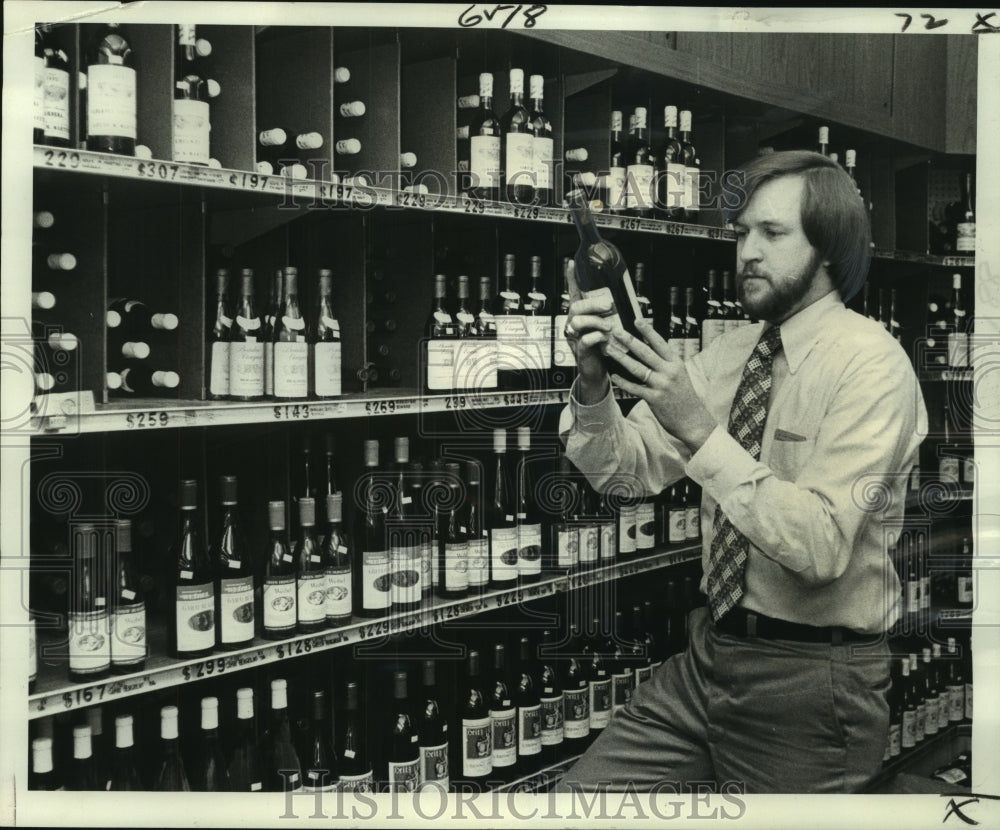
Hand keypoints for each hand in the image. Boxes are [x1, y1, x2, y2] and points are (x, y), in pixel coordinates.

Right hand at [563, 262, 613, 402]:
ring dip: (596, 321)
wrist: (598, 371)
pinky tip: (605, 339)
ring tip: (609, 327)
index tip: (571, 263)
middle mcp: (574, 323)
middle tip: (608, 306)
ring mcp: (576, 337)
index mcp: (581, 314)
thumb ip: (609, 313)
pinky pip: (585, 340)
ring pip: (578, 321)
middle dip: (593, 304)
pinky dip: (597, 337)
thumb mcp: (606, 325)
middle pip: (576, 306)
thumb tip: (622, 298)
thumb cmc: (603, 346)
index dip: (571, 279)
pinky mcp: (580, 351)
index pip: (574, 293)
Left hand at [605, 317, 716, 452]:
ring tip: (610, 349)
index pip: (660, 343)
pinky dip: (623, 382)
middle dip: (629, 340)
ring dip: (621, 358)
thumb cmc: (685, 397)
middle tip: (616, 331)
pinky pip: (634, 388)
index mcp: (676, 364)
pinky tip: (614, 376)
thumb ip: (667, 364)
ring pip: (637, 368)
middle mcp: (669, 372)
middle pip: (645, 352)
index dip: (648, 331)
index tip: (637, 320)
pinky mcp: (654, 399)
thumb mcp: (680, 375)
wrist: (694, 421)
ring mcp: (661, 385)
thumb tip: (651, 351)